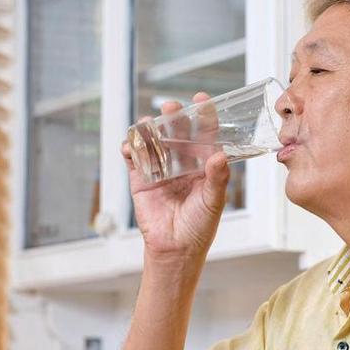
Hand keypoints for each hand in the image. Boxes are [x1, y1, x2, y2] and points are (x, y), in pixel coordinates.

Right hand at [121, 92, 229, 258]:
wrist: (175, 250)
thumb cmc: (200, 226)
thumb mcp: (214, 202)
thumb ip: (217, 179)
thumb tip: (219, 156)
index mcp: (203, 164)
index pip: (205, 134)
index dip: (203, 116)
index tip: (200, 100)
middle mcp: (182, 162)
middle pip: (177, 132)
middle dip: (174, 117)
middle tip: (171, 108)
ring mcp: (160, 169)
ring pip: (153, 141)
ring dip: (149, 129)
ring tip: (147, 123)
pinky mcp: (141, 179)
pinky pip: (133, 159)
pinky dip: (129, 149)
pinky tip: (129, 145)